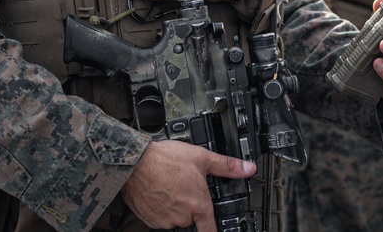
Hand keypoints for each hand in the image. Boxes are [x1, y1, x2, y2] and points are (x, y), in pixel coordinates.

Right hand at [121, 139, 255, 230]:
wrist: (135, 162)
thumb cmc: (165, 159)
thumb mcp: (202, 157)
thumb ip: (227, 166)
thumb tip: (248, 168)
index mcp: (198, 205)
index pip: (210, 230)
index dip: (214, 230)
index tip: (214, 229)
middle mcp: (182, 217)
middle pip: (191, 218)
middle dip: (189, 204)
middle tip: (184, 186)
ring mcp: (164, 221)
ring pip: (175, 217)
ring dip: (174, 206)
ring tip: (170, 186)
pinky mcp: (150, 220)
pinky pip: (160, 218)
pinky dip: (160, 207)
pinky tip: (159, 191)